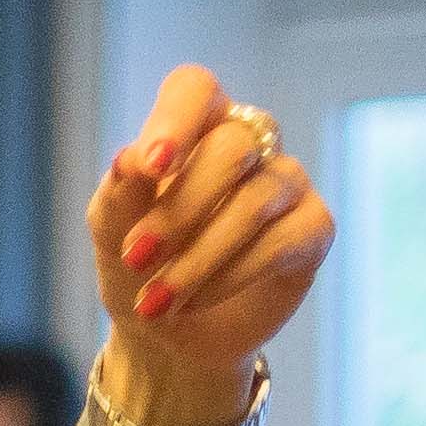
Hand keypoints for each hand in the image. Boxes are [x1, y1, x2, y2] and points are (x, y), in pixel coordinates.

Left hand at [83, 65, 332, 425]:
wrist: (168, 336)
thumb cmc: (139, 268)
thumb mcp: (112, 235)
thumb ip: (119, 196)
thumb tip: (127, 159)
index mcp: (194, 125)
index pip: (194, 89)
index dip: (176, 120)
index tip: (152, 166)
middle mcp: (249, 142)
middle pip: (232, 146)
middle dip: (181, 207)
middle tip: (136, 257)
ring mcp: (286, 181)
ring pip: (256, 199)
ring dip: (198, 257)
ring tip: (155, 302)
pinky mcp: (313, 226)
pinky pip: (282, 240)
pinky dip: (231, 276)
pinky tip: (194, 301)